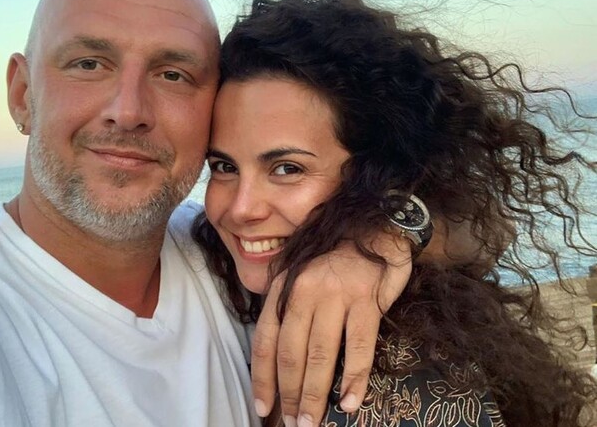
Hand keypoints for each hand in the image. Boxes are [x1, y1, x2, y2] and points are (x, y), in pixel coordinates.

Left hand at [250, 234, 411, 426]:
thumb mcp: (300, 277)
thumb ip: (287, 310)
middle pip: (291, 352)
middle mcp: (304, 291)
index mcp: (284, 288)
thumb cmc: (333, 261)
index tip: (263, 407)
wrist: (373, 230)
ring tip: (312, 422)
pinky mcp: (366, 300)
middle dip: (289, 394)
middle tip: (293, 423)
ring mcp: (335, 295)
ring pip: (321, 354)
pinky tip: (350, 402)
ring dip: (315, 394)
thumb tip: (278, 361)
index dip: (263, 378)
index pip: (265, 340)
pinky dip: (354, 378)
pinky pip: (358, 347)